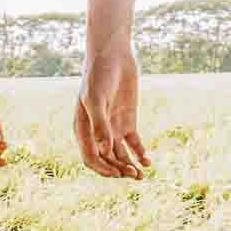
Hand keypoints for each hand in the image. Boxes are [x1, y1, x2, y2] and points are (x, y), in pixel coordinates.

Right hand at [74, 47, 150, 178]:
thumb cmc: (98, 75)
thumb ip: (100, 124)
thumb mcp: (96, 99)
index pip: (90, 157)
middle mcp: (97, 131)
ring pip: (120, 155)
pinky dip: (139, 153)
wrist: (113, 55)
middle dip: (118, 170)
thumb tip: (104, 151)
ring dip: (129, 166)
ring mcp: (113, 127)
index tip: (117, 174)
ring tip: (141, 175)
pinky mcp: (127, 121)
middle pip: (107, 159)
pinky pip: (133, 143)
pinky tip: (147, 161)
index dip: (102, 169)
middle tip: (133, 175)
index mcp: (83, 128)